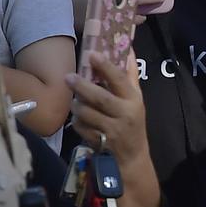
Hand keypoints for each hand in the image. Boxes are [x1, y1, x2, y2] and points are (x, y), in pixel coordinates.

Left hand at [67, 51, 147, 170]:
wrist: (133, 155)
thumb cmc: (134, 121)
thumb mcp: (137, 98)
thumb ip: (130, 75)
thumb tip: (128, 50)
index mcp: (134, 100)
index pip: (120, 80)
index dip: (106, 66)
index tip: (92, 54)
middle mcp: (124, 114)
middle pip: (100, 97)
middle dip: (82, 86)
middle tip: (68, 77)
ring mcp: (112, 129)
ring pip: (87, 113)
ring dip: (77, 105)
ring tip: (74, 99)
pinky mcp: (100, 142)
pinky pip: (81, 128)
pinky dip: (76, 121)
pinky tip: (78, 117)